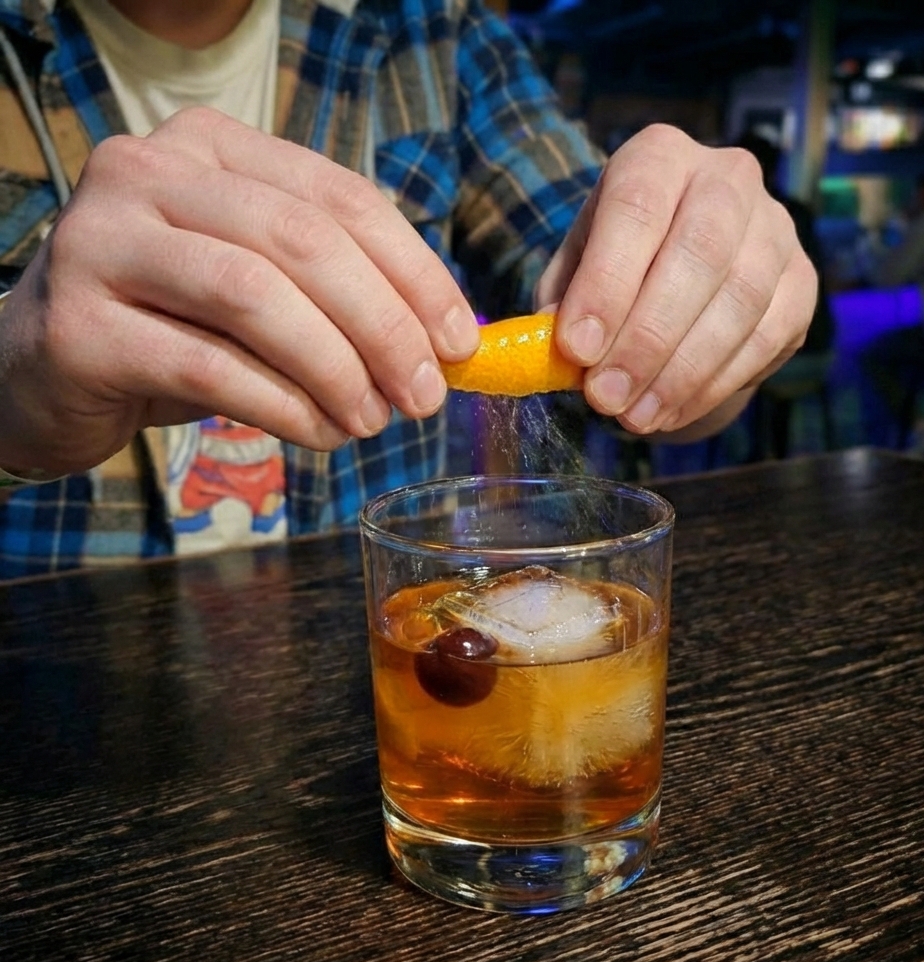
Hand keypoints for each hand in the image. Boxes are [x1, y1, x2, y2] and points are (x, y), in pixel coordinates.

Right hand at [0, 107, 477, 475]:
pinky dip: (282, 406)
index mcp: (211, 147)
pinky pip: (208, 367)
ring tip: (372, 422)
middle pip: (302, 241)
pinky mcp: (78, 325)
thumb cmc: (174, 329)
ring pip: (254, 296)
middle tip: (424, 396)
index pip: (339, 197)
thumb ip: (337, 297)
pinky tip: (320, 434)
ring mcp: (102, 241)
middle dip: (384, 326)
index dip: (414, 272)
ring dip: (335, 369)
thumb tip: (443, 345)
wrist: (46, 371)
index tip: (459, 342)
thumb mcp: (261, 294)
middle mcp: (148, 173)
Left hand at [536, 124, 816, 435]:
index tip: (577, 349)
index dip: (607, 282)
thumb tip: (559, 352)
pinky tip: (670, 412)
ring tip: (634, 416)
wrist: (682, 278)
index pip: (637, 206)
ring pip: (740, 299)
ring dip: (681, 372)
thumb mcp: (576, 273)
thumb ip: (564, 303)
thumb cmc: (617, 269)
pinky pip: (767, 337)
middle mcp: (727, 176)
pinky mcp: (802, 282)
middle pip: (699, 251)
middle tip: (605, 397)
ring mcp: (775, 228)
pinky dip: (714, 384)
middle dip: (647, 338)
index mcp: (659, 157)